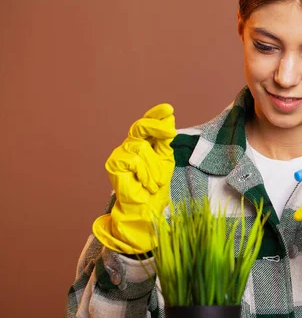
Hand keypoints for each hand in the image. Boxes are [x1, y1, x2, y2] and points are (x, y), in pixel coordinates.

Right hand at [93, 104, 175, 254]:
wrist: (146, 207)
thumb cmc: (155, 184)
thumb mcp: (165, 159)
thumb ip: (165, 139)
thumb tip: (169, 118)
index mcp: (143, 142)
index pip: (147, 123)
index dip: (155, 114)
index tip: (168, 109)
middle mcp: (129, 145)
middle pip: (140, 126)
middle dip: (156, 127)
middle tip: (170, 132)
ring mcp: (120, 154)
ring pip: (141, 148)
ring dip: (154, 167)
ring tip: (155, 182)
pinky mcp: (114, 165)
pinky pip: (134, 160)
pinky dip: (144, 173)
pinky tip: (146, 184)